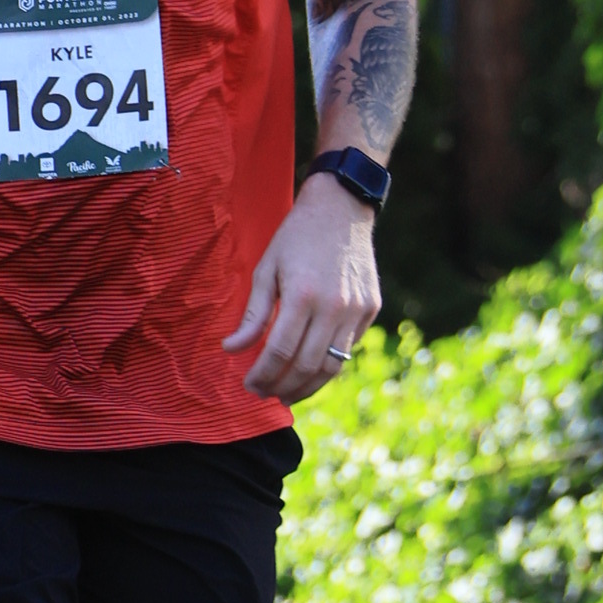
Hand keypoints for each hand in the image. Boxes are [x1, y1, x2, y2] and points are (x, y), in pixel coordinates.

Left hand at [224, 177, 380, 402]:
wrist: (341, 208)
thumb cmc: (296, 237)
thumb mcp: (266, 269)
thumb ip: (253, 314)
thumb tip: (231, 349)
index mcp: (303, 295)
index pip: (279, 351)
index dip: (261, 374)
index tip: (248, 383)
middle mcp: (334, 306)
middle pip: (307, 366)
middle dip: (282, 387)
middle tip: (265, 395)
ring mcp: (357, 310)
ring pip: (332, 366)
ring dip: (308, 387)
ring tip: (287, 394)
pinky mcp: (371, 309)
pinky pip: (347, 348)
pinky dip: (328, 365)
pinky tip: (309, 368)